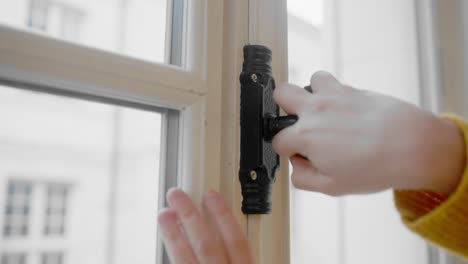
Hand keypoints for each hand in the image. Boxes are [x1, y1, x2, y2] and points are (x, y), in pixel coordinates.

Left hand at [158, 188, 253, 263]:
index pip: (237, 240)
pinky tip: (166, 240)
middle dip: (189, 217)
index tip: (211, 195)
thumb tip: (234, 235)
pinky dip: (171, 251)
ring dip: (172, 234)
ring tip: (164, 214)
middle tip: (177, 195)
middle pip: (206, 244)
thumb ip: (242, 256)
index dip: (223, 215)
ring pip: (185, 257)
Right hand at [273, 71, 464, 194]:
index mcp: (305, 136)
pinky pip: (333, 81)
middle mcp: (315, 110)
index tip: (301, 155)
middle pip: (281, 94)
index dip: (287, 151)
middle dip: (284, 109)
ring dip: (311, 96)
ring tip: (323, 113)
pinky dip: (332, 92)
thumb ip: (303, 178)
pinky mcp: (352, 89)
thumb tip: (297, 166)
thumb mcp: (332, 187)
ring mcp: (333, 95)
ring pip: (309, 81)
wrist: (412, 146)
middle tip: (299, 124)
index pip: (278, 140)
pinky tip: (342, 108)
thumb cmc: (375, 167)